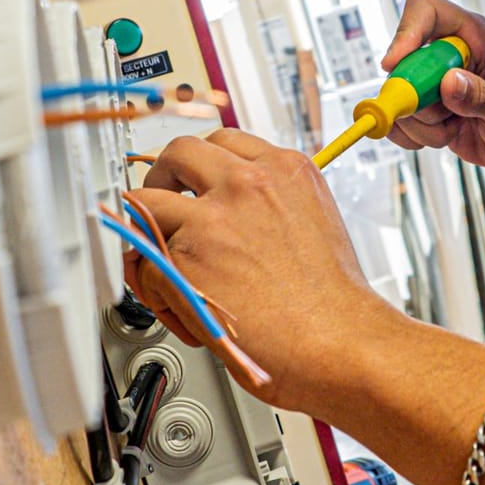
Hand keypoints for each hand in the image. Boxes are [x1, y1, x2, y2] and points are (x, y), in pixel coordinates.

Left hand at [127, 129, 398, 410]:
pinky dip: (155, 291)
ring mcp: (213, 217)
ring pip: (146, 203)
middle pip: (178, 152)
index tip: (194, 183)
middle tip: (163, 208)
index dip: (202, 167)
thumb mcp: (314, 222)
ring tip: (164, 270)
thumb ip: (272, 205)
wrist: (339, 342)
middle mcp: (248, 183)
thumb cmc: (333, 302)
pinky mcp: (186, 258)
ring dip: (148, 235)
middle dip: (163, 180)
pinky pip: (145, 264)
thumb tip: (235, 217)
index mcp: (285, 170)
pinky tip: (184, 312)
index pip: (224, 141)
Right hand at [381, 0, 484, 169]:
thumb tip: (448, 82)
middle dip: (415, 95)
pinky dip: (412, 136)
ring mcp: (432, 82)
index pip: (426, 10)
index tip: (395, 64)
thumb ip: (484, 96)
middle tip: (442, 117)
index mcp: (474, 36)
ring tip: (455, 128)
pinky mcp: (424, 109)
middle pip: (403, 60)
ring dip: (421, 123)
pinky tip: (443, 136)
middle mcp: (448, 54)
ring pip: (398, 96)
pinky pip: (397, 121)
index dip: (406, 31)